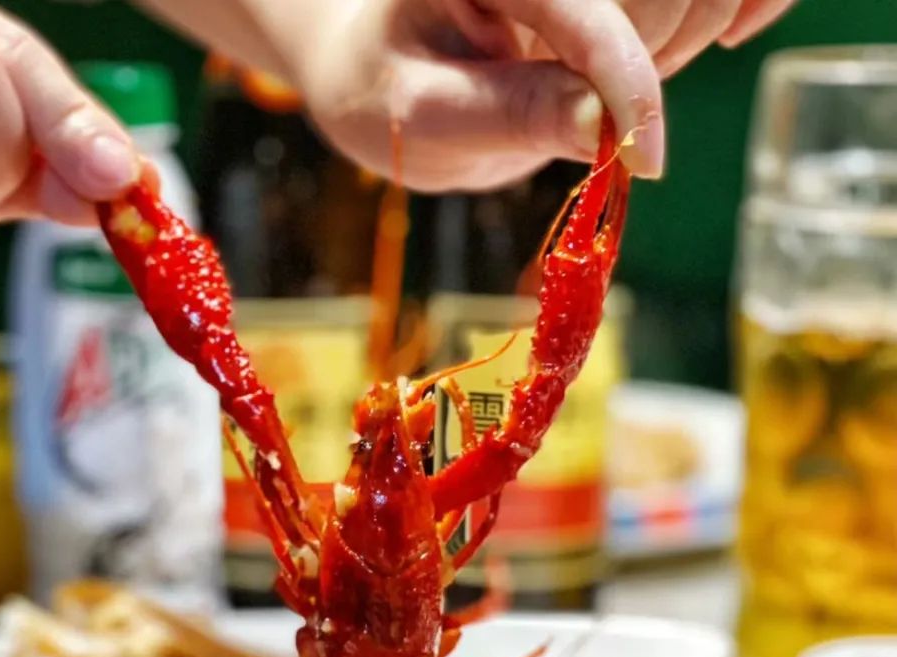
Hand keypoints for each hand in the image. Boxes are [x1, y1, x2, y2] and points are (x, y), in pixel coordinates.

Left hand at [292, 0, 794, 190]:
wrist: (385, 69)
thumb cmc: (387, 92)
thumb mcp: (425, 114)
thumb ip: (511, 115)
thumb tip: (608, 129)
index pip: (589, 12)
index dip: (632, 88)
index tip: (644, 163)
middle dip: (651, 63)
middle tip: (592, 120)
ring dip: (687, 42)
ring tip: (608, 87)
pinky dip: (749, 5)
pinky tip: (725, 40)